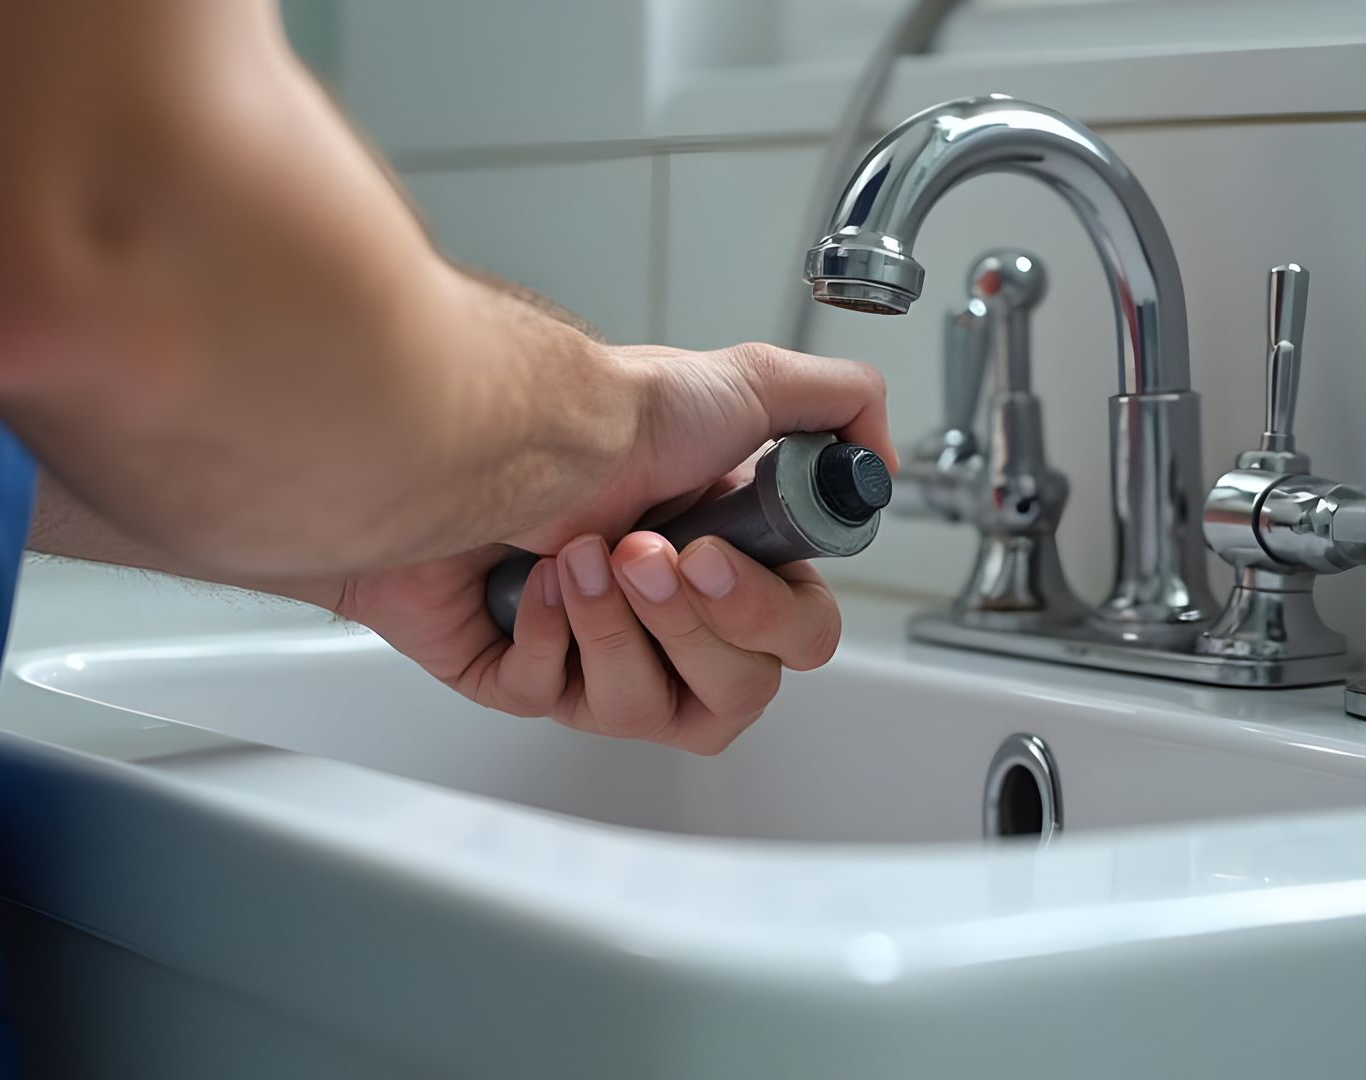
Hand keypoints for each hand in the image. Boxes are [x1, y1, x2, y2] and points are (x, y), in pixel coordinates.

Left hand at [338, 342, 892, 753]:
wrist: (484, 429)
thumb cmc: (603, 412)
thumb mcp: (752, 383)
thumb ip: (843, 408)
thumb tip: (880, 466)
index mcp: (733, 566)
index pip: (796, 640)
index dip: (762, 612)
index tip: (714, 557)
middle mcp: (670, 620)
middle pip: (734, 693)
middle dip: (685, 622)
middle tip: (644, 553)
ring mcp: (595, 657)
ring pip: (643, 710)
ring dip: (611, 624)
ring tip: (578, 552)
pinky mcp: (518, 679)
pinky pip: (554, 701)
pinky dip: (545, 634)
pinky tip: (528, 581)